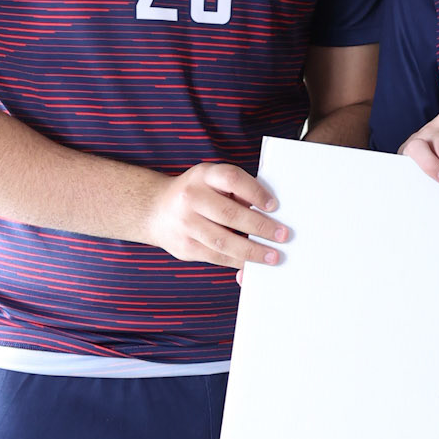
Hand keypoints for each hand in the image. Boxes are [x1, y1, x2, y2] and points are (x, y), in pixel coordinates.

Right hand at [142, 163, 290, 270]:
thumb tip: (270, 214)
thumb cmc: (197, 194)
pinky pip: (216, 257)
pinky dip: (237, 262)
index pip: (232, 179)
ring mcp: (185, 224)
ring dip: (252, 251)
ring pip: (223, 241)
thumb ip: (237, 192)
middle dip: (260, 227)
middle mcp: (190, 197)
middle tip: (283, 235)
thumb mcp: (212, 181)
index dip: (255, 192)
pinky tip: (252, 263)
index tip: (274, 206)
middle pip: (230, 214)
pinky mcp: (184, 247)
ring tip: (272, 256)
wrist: (155, 210)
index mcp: (203, 175)